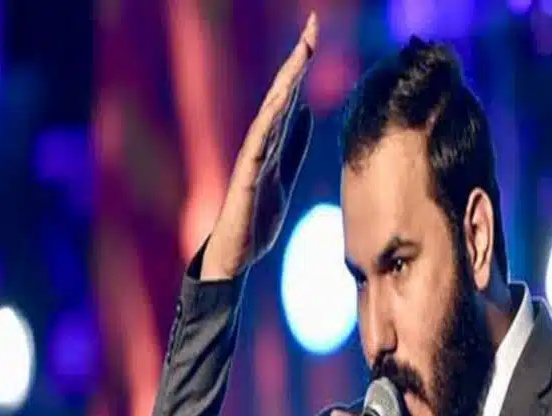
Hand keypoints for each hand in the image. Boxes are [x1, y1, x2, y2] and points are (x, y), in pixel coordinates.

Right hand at [201, 12, 317, 280]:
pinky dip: (271, 118)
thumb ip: (293, 147)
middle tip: (312, 25)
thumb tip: (305, 114)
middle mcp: (260, 143)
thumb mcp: (284, 177)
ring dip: (287, 81)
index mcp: (272, 143)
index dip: (302, 66)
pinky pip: (259, 141)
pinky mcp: (245, 175)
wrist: (237, 255)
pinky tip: (285, 97)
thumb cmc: (256, 221)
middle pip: (281, 94)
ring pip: (270, 110)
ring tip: (303, 51)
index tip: (314, 34)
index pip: (289, 97)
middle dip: (297, 59)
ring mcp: (251, 157)